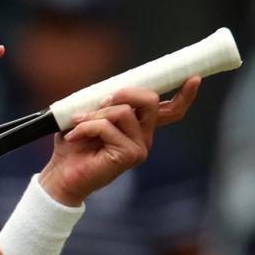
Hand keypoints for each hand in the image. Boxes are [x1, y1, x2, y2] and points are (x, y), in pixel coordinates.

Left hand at [39, 77, 200, 205]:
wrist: (61, 176)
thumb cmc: (72, 147)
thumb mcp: (87, 116)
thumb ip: (104, 103)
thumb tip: (109, 90)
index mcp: (138, 127)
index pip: (169, 110)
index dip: (184, 95)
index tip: (193, 78)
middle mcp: (144, 136)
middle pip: (150, 101)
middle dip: (123, 93)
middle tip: (99, 102)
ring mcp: (139, 147)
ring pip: (124, 111)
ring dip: (95, 114)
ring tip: (78, 124)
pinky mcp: (129, 156)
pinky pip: (108, 127)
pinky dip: (86, 127)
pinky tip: (74, 137)